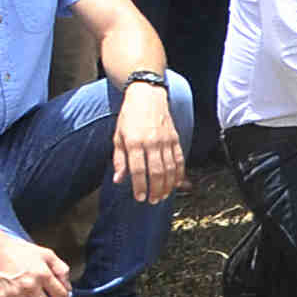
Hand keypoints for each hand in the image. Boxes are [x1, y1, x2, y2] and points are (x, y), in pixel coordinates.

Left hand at [110, 80, 184, 204]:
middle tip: (153, 201)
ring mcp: (165, 140)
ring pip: (169, 167)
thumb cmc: (129, 116)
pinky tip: (176, 183)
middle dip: (155, 189)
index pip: (137, 170)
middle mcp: (151, 142)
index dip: (139, 186)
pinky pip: (179, 159)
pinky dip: (179, 172)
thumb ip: (119, 160)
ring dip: (167, 184)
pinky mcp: (175, 138)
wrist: (147, 95)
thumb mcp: (118, 136)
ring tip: (163, 196)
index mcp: (134, 142)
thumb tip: (119, 179)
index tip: (140, 198)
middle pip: (156, 171)